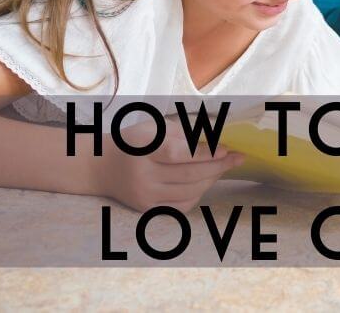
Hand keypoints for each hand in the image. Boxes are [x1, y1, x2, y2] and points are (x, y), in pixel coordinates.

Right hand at [94, 117, 243, 212]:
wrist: (102, 167)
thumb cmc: (133, 142)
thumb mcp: (153, 128)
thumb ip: (184, 133)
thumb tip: (217, 139)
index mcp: (142, 150)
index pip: (178, 154)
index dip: (205, 152)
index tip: (226, 148)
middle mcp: (142, 176)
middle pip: (188, 176)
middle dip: (218, 166)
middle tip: (237, 158)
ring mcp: (145, 196)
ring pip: (189, 192)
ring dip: (212, 179)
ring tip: (223, 167)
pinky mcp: (147, 210)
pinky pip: (182, 206)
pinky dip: (198, 193)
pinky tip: (206, 181)